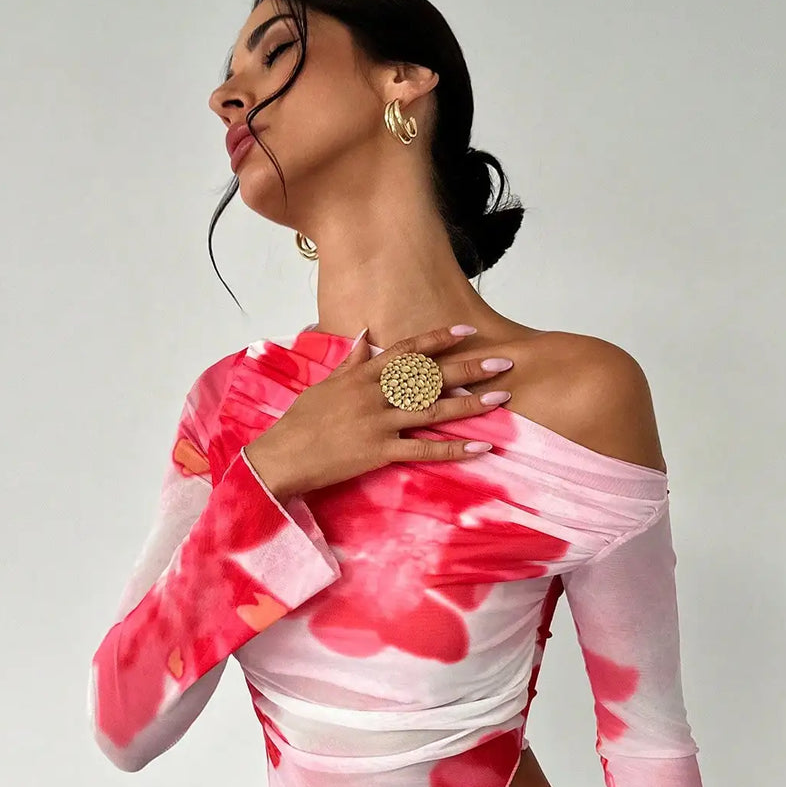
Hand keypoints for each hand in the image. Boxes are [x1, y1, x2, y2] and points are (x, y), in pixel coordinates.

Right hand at [245, 324, 513, 497]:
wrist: (282, 456)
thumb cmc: (300, 422)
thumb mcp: (325, 385)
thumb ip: (350, 362)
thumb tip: (362, 335)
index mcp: (362, 375)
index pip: (406, 350)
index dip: (437, 339)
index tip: (465, 330)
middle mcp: (374, 394)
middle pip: (430, 376)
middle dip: (469, 367)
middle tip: (503, 362)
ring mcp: (378, 422)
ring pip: (432, 409)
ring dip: (470, 403)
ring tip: (501, 398)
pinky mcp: (379, 451)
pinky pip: (423, 449)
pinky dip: (454, 449)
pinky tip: (481, 447)